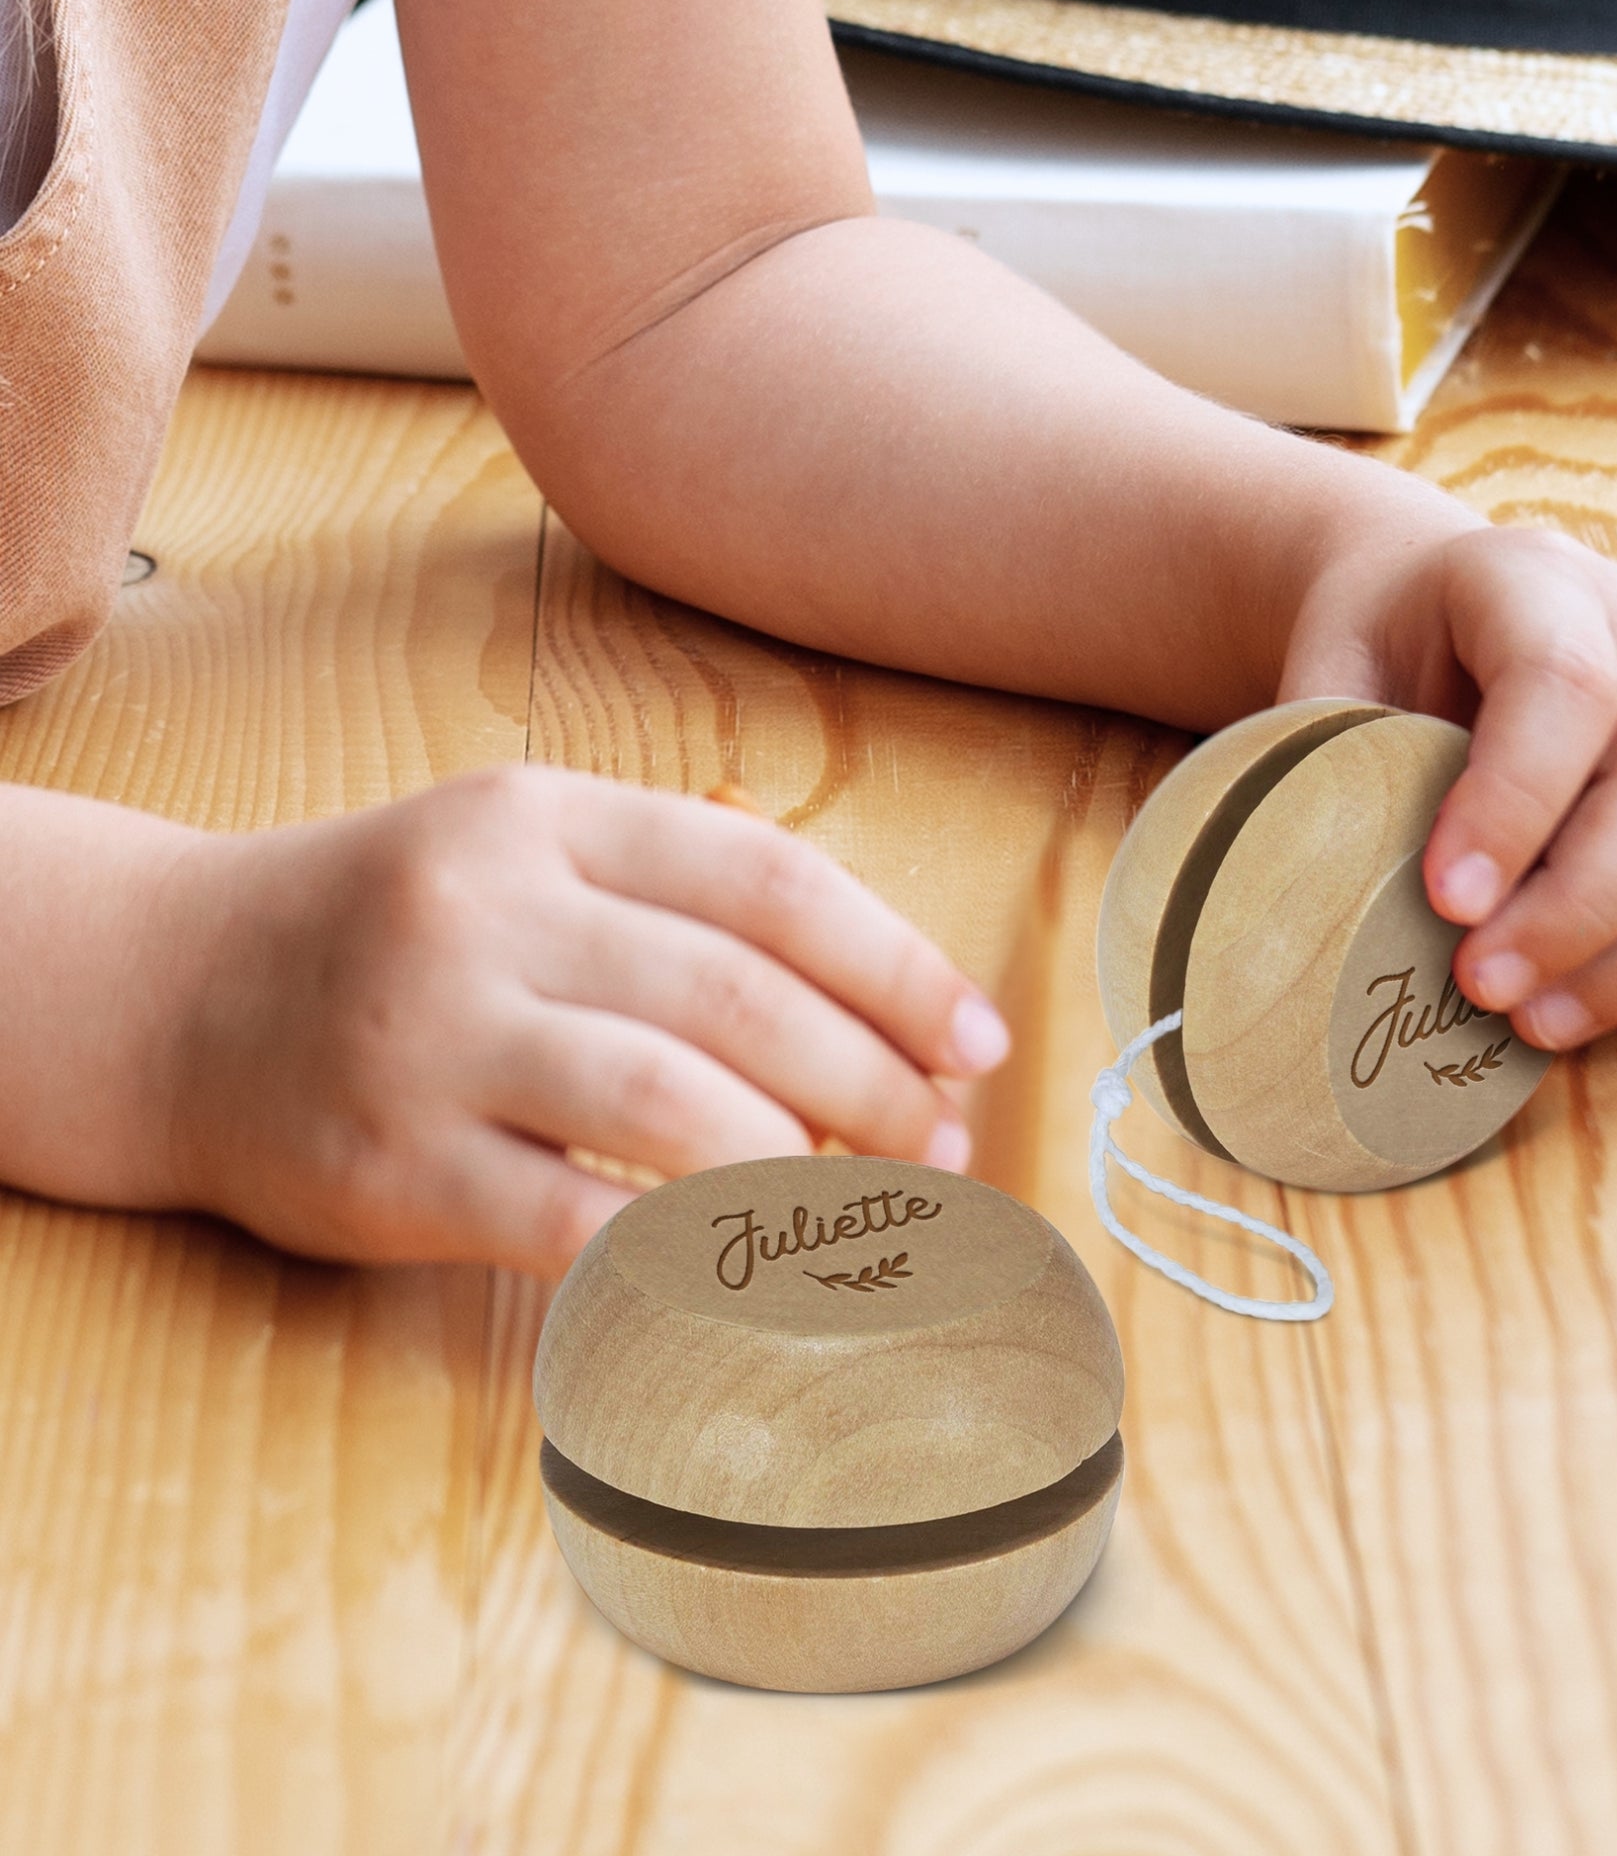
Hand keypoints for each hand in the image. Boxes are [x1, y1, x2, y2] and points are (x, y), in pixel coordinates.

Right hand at [156, 766, 1010, 1275]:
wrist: (165, 996)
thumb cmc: (392, 930)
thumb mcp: (521, 854)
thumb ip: (679, 894)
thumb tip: (879, 997)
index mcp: (543, 818)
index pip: (769, 882)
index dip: (898, 967)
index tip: (977, 1043)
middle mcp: (487, 910)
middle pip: (738, 995)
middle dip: (872, 1080)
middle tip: (941, 1142)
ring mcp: (430, 1038)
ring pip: (672, 1104)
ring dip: (804, 1168)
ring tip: (867, 1205)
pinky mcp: (388, 1166)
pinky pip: (576, 1222)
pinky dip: (690, 1256)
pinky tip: (754, 1272)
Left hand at [1281, 503, 1616, 1050]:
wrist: (1433, 604)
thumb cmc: (1374, 654)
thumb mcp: (1324, 673)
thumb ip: (1323, 759)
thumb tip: (1311, 896)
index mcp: (1534, 579)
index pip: (1564, 685)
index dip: (1514, 803)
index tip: (1447, 904)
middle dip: (1583, 909)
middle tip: (1484, 989)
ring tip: (1544, 1027)